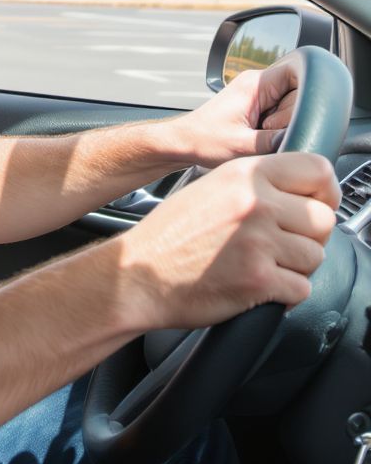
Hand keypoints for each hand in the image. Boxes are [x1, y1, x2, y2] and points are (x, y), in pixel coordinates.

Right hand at [117, 152, 339, 331]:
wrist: (138, 274)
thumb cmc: (169, 236)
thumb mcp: (210, 188)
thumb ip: (256, 185)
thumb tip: (302, 192)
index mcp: (244, 175)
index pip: (317, 169)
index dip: (325, 191)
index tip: (319, 204)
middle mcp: (254, 203)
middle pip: (323, 218)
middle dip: (308, 236)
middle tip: (281, 245)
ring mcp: (258, 241)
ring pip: (316, 256)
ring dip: (296, 267)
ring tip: (261, 265)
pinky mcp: (259, 279)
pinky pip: (302, 288)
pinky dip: (285, 293)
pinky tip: (256, 285)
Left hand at [170, 60, 299, 167]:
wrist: (182, 143)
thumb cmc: (203, 141)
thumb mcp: (244, 145)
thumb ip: (279, 140)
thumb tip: (306, 137)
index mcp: (255, 83)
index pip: (300, 72)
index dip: (306, 95)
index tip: (293, 117)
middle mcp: (258, 83)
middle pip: (299, 91)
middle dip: (291, 115)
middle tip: (266, 131)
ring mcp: (258, 95)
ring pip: (292, 105)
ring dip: (284, 124)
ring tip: (259, 135)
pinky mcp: (256, 107)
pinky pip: (281, 114)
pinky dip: (276, 128)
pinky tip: (260, 137)